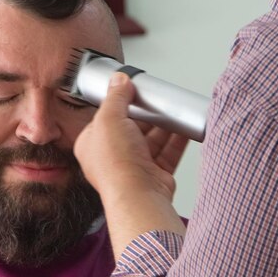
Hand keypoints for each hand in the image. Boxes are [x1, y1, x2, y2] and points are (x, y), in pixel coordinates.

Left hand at [74, 72, 186, 258]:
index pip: (106, 118)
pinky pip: (169, 152)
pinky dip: (178, 140)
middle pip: (132, 128)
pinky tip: (185, 128)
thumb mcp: (109, 119)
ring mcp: (135, 166)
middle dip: (147, 115)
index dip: (119, 104)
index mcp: (92, 144)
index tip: (133, 92)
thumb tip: (119, 80)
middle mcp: (113, 157)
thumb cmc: (116, 165)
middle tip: (158, 100)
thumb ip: (116, 97)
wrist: (138, 195)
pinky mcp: (155, 174)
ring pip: (152, 140)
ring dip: (165, 126)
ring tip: (174, 111)